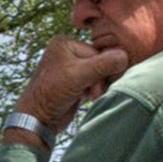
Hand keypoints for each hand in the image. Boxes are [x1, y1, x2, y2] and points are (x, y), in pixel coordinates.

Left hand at [14, 35, 129, 132]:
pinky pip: (93, 80)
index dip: (99, 70)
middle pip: (99, 62)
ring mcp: (69, 66)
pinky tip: (85, 96)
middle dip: (98, 79)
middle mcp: (66, 51)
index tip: (90, 86)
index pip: (98, 53)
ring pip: (98, 72)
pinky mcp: (73, 80)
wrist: (37, 119)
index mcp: (64, 42)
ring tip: (88, 95)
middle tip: (91, 93)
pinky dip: (93, 89)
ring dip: (97, 85)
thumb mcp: (80, 76)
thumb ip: (104, 64)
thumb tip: (125, 55)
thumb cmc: (52, 94)